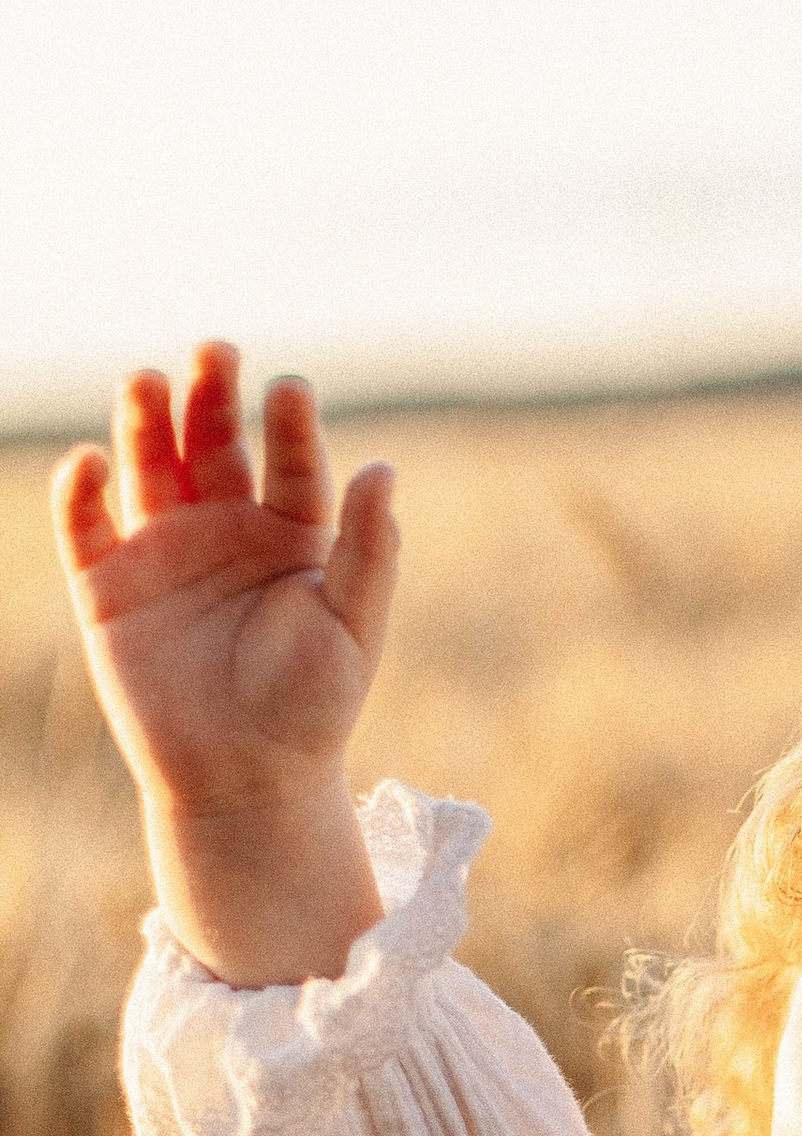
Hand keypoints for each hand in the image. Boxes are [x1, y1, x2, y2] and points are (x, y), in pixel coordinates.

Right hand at [53, 345, 398, 818]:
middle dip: (211, 395)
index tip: (289, 391)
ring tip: (149, 379)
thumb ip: (368, 551)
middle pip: (213, 443)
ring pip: (149, 465)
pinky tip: (91, 462)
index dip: (289, 425)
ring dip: (144, 419)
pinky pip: (86, 524)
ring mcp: (164, 550)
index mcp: (292, 535)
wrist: (245, 783)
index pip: (292, 462)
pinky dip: (82, 490)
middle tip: (214, 352)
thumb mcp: (351, 628)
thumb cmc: (310, 709)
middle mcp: (226, 528)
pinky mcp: (108, 584)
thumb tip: (385, 471)